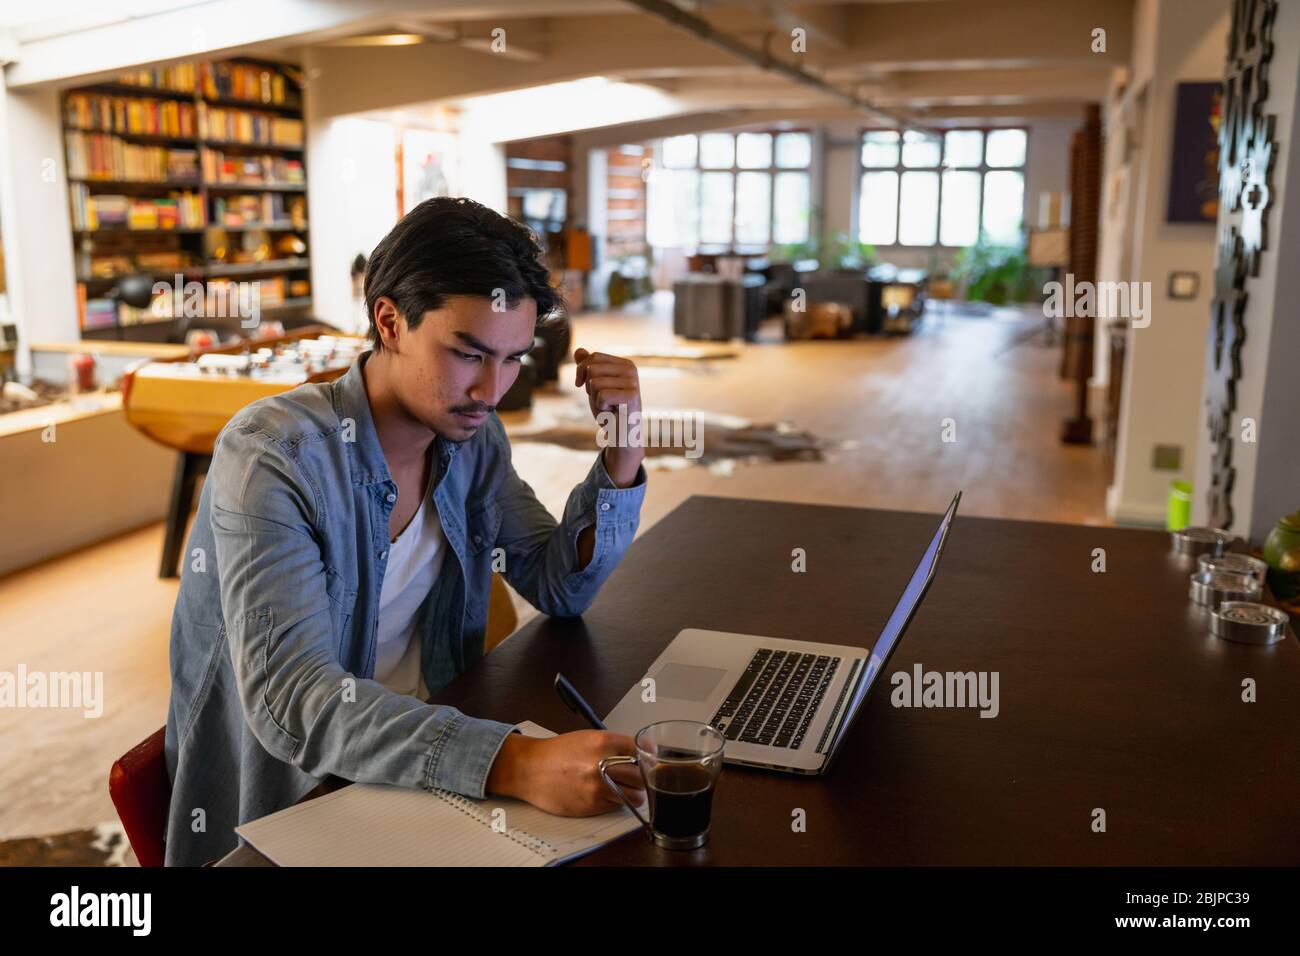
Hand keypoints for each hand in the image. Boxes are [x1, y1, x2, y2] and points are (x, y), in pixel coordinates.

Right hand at [485, 729, 646, 815]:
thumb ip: (614, 745)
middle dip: (642, 776)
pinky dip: (616, 801)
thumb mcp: (588, 738)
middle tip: (637, 775)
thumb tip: (640, 753)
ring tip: (624, 787)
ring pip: (635, 794)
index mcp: (603, 742)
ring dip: (633, 792)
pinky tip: (605, 793)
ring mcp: (598, 787)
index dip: (647, 755)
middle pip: (641, 774)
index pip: (640, 749)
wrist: (530, 769)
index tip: (650, 758)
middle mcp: (602, 765)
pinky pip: (617, 805)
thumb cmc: (558, 752)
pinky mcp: (592, 805)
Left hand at [573, 348, 644, 485]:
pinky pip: (601, 395)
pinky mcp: (632, 396)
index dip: (582, 371)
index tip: (586, 387)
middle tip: (603, 400)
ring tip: (609, 406)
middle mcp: (631, 369)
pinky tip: (613, 412)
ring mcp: (633, 382)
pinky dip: (601, 407)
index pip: (593, 357)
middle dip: (589, 388)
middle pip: (592, 369)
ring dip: (595, 399)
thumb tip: (578, 350)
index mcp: (624, 363)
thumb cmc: (609, 410)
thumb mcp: (594, 386)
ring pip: (594, 383)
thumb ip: (588, 368)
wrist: (621, 435)